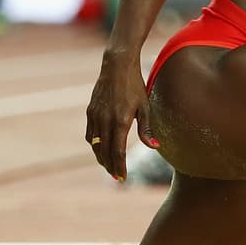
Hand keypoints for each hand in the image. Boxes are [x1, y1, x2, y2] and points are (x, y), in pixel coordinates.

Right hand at [84, 56, 157, 181]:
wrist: (117, 66)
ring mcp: (96, 116)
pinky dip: (95, 145)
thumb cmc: (135, 86)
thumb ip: (147, 129)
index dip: (120, 167)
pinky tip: (101, 149)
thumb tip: (155, 147)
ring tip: (109, 166)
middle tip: (117, 177)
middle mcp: (105, 120)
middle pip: (105, 152)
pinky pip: (90, 135)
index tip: (123, 178)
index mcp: (121, 121)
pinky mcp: (90, 111)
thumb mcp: (145, 107)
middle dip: (110, 167)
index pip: (118, 152)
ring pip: (96, 145)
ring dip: (101, 158)